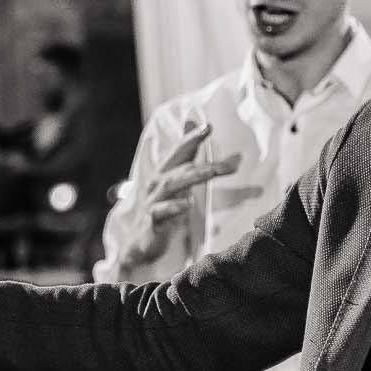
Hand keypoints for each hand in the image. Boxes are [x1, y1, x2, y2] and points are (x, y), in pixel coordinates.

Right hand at [115, 123, 239, 274]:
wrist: (140, 244)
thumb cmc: (163, 211)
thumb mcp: (179, 186)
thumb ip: (191, 163)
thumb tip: (202, 139)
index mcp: (165, 174)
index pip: (180, 151)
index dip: (192, 137)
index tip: (208, 126)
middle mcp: (158, 183)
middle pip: (181, 165)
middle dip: (202, 157)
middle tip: (231, 157)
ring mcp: (153, 201)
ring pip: (173, 184)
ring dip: (195, 177)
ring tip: (214, 172)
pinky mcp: (152, 221)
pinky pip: (162, 212)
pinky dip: (174, 207)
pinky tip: (188, 204)